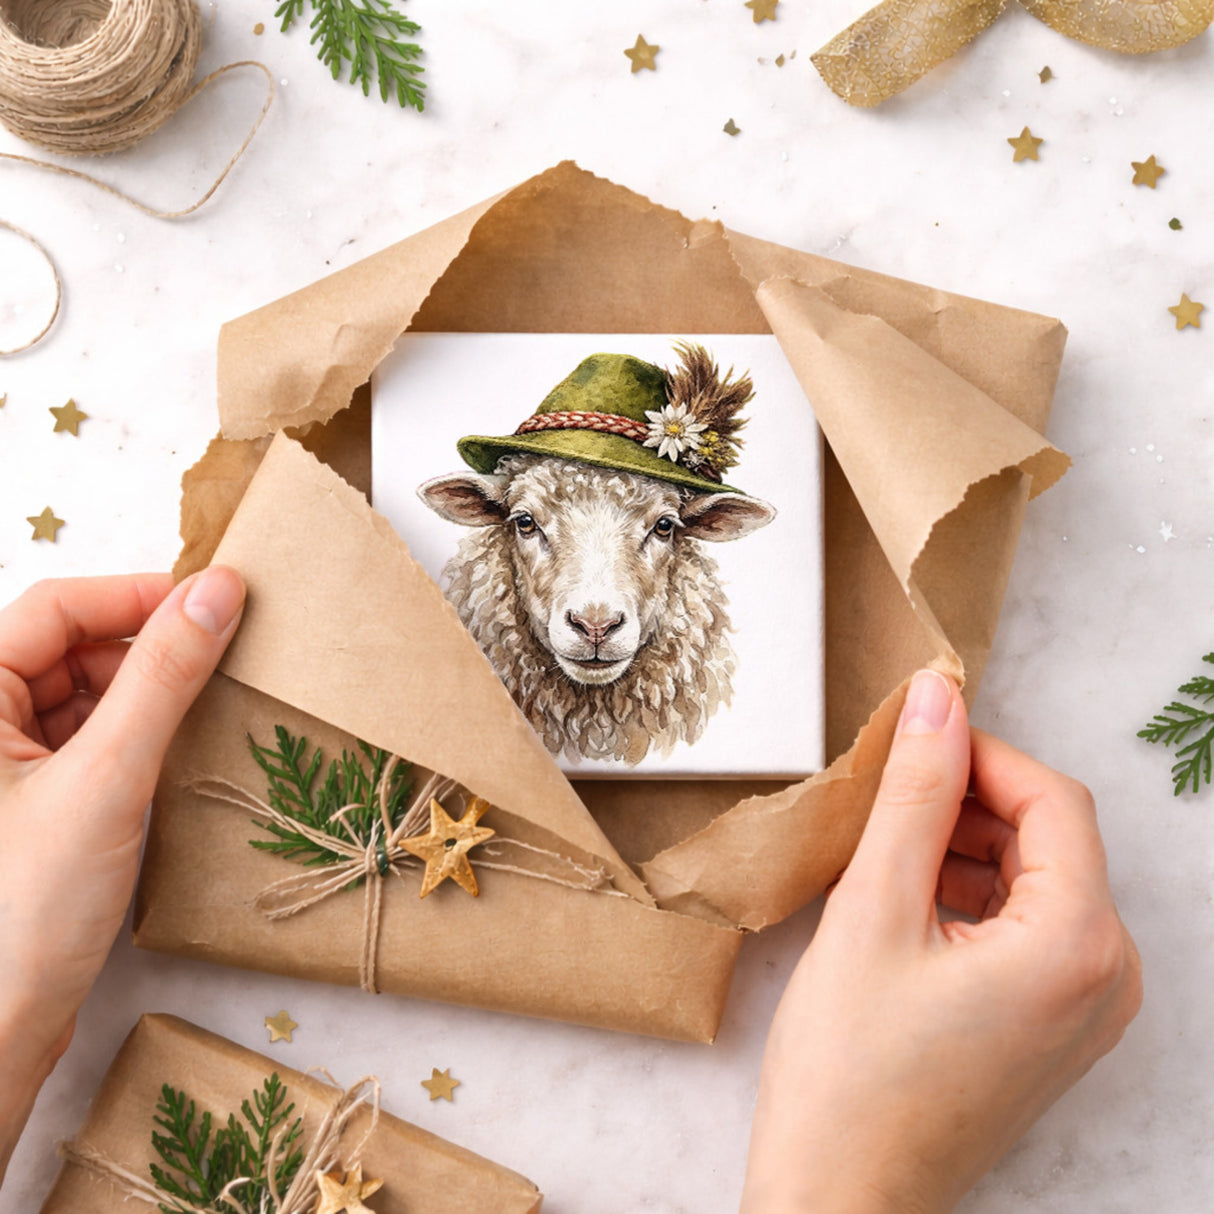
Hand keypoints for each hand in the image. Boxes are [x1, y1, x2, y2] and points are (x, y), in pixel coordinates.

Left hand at [0, 569, 244, 1181]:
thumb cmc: (23, 911)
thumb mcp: (107, 778)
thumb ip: (164, 676)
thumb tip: (218, 591)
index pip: (55, 608)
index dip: (135, 595)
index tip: (216, 599)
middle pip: (71, 647)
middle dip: (147, 645)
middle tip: (226, 651)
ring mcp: (6, 767)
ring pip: (86, 694)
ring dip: (148, 691)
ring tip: (212, 701)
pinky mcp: (35, 804)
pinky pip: (92, 740)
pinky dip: (139, 734)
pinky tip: (181, 749)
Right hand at [741, 669, 1142, 1213]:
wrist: (840, 1198)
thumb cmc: (849, 1073)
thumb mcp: (873, 910)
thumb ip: (913, 794)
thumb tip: (937, 700)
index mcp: (1079, 945)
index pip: (1052, 799)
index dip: (980, 755)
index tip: (909, 739)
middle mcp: (1108, 979)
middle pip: (1049, 838)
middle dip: (967, 804)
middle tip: (881, 802)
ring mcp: (1087, 1010)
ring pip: (1035, 881)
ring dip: (963, 849)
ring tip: (881, 857)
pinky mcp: (1055, 1028)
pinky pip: (1028, 929)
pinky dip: (970, 898)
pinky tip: (902, 906)